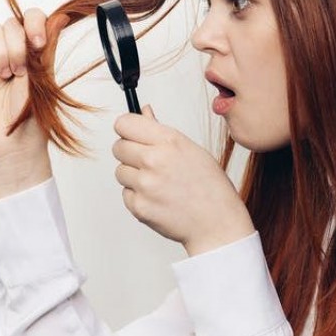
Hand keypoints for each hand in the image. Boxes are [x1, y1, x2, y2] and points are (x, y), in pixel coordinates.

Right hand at [0, 8, 63, 198]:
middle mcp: (13, 48)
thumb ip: (48, 47)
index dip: (34, 23)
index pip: (32, 17)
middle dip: (18, 46)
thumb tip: (61, 17)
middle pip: (11, 22)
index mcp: (33, 48)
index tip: (39, 43)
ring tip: (7, 76)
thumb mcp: (46, 77)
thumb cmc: (33, 113)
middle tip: (21, 72)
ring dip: (2, 52)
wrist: (15, 139)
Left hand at [112, 106, 254, 255]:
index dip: (127, 129)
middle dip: (129, 152)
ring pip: (120, 171)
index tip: (132, 135)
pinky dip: (137, 196)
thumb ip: (162, 132)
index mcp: (169, 141)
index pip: (124, 123)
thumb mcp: (191, 150)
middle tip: (148, 162)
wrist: (217, 223)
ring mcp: (145, 185)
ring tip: (158, 183)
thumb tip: (144, 112)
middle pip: (118, 147)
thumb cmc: (210, 187)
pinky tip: (158, 198)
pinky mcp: (139, 207)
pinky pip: (126, 194)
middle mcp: (154, 160)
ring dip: (133, 176)